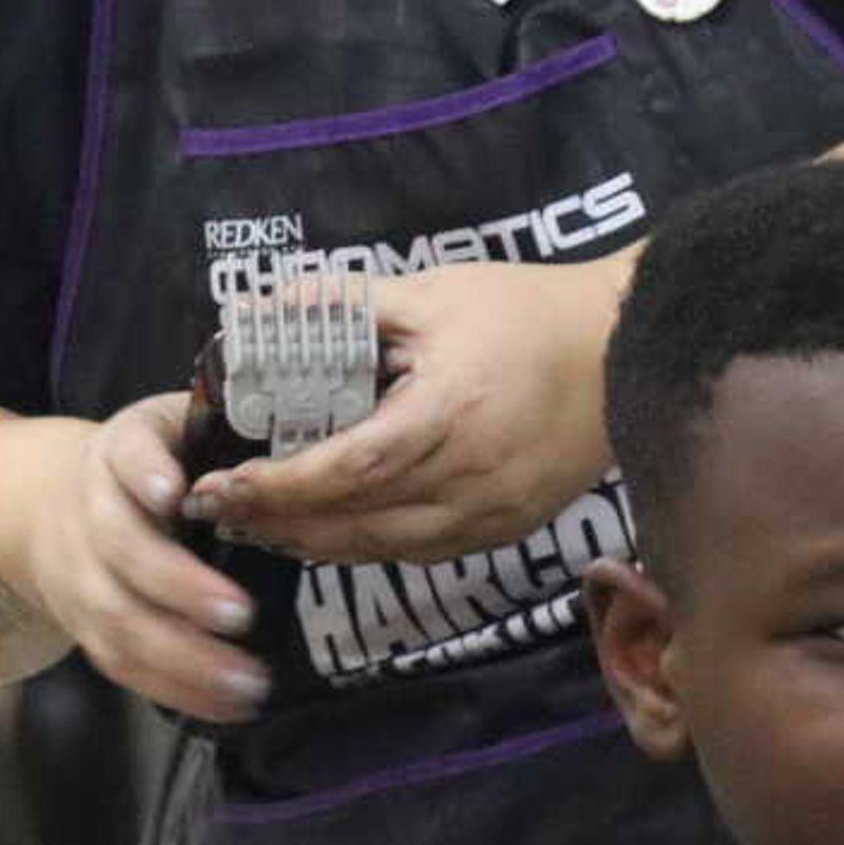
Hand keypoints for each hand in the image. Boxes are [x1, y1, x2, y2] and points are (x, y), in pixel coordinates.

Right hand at [2, 392, 272, 724]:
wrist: (46, 504)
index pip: (126, 456)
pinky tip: (226, 705)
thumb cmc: (146, 464)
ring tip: (246, 681)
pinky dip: (174, 689)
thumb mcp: (172, 428)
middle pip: (124, 551)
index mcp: (118, 452)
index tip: (172, 494)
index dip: (145, 474)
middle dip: (180, 587)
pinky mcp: (84, 626)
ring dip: (183, 657)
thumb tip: (302, 455)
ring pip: (120, 619)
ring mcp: (79, 575)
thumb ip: (225, 437)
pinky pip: (123, 663)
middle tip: (240, 614)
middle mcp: (89, 512)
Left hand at [187, 257, 627, 565]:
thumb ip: (344, 304)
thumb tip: (260, 309)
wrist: (623, 345)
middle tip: (219, 510)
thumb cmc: (526, 311)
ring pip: (385, 548)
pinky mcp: (508, 527)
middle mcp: (472, 479)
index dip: (278, 487)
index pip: (347, 470)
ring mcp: (494, 513)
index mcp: (449, 414)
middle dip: (279, 522)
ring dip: (316, 542)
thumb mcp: (432, 293)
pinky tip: (332, 527)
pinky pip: (422, 551)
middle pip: (356, 523)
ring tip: (261, 522)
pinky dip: (367, 544)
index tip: (221, 486)